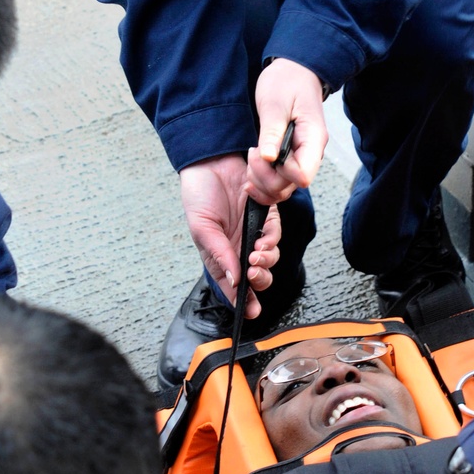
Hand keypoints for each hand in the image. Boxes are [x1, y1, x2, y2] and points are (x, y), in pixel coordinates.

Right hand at [179, 156, 280, 312]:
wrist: (211, 161)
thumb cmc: (199, 194)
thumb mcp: (202, 228)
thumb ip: (219, 254)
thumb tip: (233, 281)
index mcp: (221, 255)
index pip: (234, 284)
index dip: (243, 301)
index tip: (250, 312)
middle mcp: (239, 247)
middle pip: (257, 275)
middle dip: (259, 281)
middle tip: (253, 276)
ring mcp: (254, 232)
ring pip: (269, 258)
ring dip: (265, 262)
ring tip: (255, 256)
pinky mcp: (266, 215)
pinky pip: (275, 233)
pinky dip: (271, 240)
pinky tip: (262, 240)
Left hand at [247, 60, 327, 205]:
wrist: (293, 73)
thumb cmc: (287, 83)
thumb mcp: (274, 103)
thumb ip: (272, 132)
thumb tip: (269, 158)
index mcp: (313, 139)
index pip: (302, 175)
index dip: (280, 172)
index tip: (262, 153)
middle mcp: (310, 154)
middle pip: (291, 185)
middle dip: (265, 176)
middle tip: (253, 153)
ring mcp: (300, 158)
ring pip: (284, 188)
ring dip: (262, 180)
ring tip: (252, 158)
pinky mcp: (289, 159)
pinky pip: (279, 182)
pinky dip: (262, 181)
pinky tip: (252, 170)